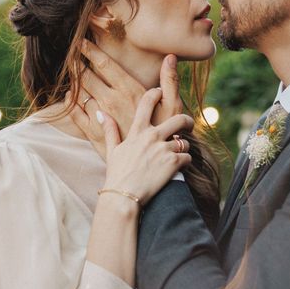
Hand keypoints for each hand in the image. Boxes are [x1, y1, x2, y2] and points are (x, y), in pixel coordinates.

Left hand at [72, 40, 184, 147]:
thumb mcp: (174, 106)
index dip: (91, 51)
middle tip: (70, 55)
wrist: (151, 166)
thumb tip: (170, 57)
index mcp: (130, 90)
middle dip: (76, 64)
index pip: (104, 64)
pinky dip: (71, 102)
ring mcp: (101, 117)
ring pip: (79, 93)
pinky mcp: (94, 133)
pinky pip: (75, 113)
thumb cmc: (166, 134)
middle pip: (86, 76)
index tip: (81, 42)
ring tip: (69, 73)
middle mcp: (112, 100)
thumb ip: (170, 80)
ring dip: (73, 81)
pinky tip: (71, 96)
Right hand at [97, 88, 193, 204]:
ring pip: (185, 142)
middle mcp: (152, 137)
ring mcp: (164, 149)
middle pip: (179, 119)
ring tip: (177, 156)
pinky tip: (178, 168)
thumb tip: (101, 112)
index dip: (156, 93)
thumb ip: (110, 130)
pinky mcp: (173, 163)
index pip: (147, 102)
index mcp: (138, 131)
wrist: (124, 196)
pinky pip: (188, 157)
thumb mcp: (112, 150)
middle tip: (188, 125)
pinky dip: (186, 162)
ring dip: (183, 149)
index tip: (161, 92)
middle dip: (187, 121)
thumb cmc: (117, 174)